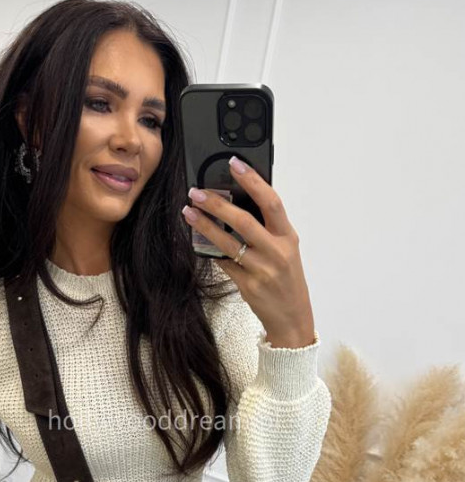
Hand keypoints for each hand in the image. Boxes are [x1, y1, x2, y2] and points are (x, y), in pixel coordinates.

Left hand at [182, 156, 315, 347]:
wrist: (292, 317)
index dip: (253, 180)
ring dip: (205, 226)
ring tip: (189, 213)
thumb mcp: (285, 249)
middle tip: (197, 192)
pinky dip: (211, 252)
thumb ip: (267, 228)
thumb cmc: (287, 280)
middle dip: (218, 204)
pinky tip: (199, 242)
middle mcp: (276, 252)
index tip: (235, 164)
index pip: (271, 201)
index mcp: (287, 236)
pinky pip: (224, 264)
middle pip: (244, 221)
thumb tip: (238, 203)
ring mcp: (261, 270)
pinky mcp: (248, 285)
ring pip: (228, 243)